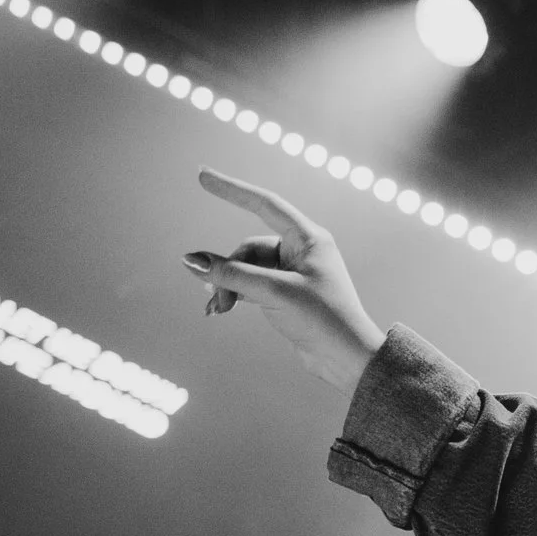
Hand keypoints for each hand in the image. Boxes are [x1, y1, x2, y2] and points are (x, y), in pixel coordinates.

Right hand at [182, 167, 385, 393]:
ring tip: (217, 310)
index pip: (265, 204)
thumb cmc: (323, 319)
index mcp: (309, 239)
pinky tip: (218, 310)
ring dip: (229, 287)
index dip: (233, 190)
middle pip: (249, 249)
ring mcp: (293, 273)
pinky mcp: (286, 294)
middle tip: (218, 300)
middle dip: (229, 272)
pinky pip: (251, 285)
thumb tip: (190, 260)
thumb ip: (230, 275)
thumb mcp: (273, 292)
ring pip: (246, 270)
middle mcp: (302, 251)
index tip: (203, 175)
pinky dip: (235, 294)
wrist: (346, 359)